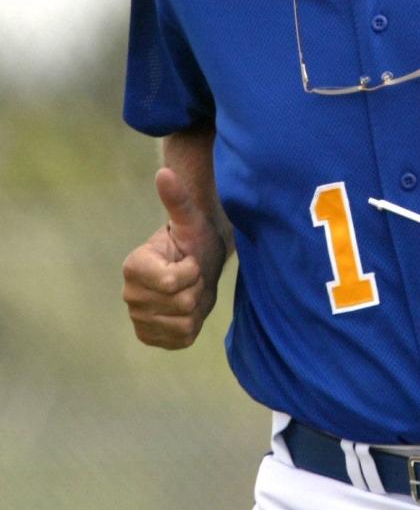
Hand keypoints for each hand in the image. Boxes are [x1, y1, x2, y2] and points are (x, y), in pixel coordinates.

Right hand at [121, 167, 228, 348]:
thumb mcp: (190, 219)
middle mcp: (130, 295)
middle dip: (197, 288)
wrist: (199, 265)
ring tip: (191, 290)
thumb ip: (177, 198)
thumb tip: (165, 171)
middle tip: (193, 275)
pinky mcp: (150, 338)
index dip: (192, 270)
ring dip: (197, 306)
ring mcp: (138, 319)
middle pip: (182, 303)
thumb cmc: (194, 239)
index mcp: (134, 266)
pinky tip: (187, 309)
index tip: (190, 260)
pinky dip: (193, 325)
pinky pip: (182, 338)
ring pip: (184, 322)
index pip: (173, 281)